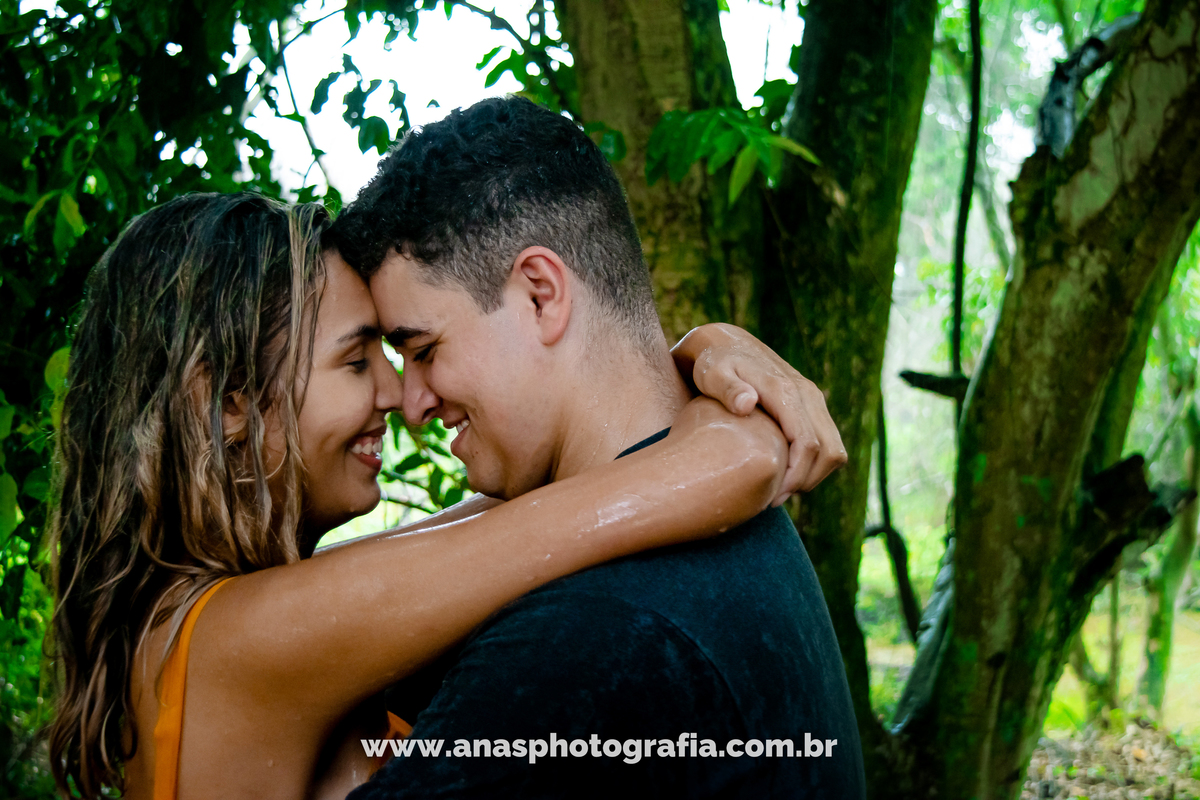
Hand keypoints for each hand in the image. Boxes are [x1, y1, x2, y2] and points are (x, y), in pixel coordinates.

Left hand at [671, 323, 846, 505]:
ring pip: (834, 450)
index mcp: (786, 391)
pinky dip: (814, 464)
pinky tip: (784, 474)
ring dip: (814, 475)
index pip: (807, 444)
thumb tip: (747, 404)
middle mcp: (808, 394)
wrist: (725, 345)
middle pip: (830, 451)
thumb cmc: (713, 365)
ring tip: (780, 490)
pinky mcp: (812, 407)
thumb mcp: (712, 374)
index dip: (795, 476)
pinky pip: (828, 444)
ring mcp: (813, 400)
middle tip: (774, 499)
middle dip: (806, 481)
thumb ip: (727, 388)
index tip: (772, 497)